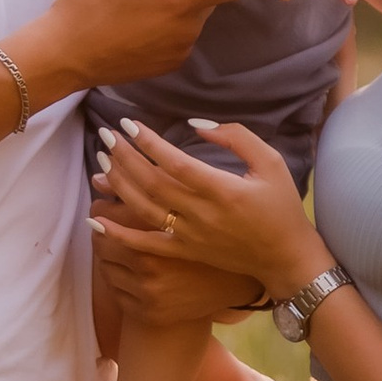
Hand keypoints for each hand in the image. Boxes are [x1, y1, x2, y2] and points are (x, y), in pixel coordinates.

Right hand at [21, 0, 218, 95]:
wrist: (61, 56)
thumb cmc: (86, 5)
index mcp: (182, 1)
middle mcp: (188, 30)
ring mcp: (178, 50)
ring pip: (192, 15)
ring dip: (177, 0)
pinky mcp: (166, 64)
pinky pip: (178, 36)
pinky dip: (166, 22)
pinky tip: (138, 14)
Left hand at [93, 115, 323, 302]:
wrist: (285, 257)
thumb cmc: (281, 206)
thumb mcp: (271, 162)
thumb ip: (236, 137)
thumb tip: (196, 123)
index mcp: (224, 190)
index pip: (175, 162)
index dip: (148, 142)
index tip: (129, 124)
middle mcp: (203, 215)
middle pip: (152, 183)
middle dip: (125, 157)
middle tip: (107, 135)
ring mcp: (190, 237)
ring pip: (144, 209)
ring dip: (119, 184)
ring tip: (102, 161)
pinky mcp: (185, 252)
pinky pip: (145, 244)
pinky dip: (118, 234)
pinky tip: (96, 219)